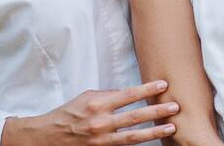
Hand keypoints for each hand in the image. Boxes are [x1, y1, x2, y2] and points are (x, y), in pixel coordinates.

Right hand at [1, 80, 177, 145]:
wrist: (48, 137)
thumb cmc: (69, 113)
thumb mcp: (86, 97)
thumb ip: (108, 95)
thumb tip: (128, 93)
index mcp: (97, 103)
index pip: (128, 95)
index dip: (147, 89)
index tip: (163, 85)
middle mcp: (101, 122)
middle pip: (135, 116)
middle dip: (157, 111)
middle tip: (175, 106)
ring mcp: (102, 139)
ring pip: (134, 136)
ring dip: (154, 131)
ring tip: (171, 127)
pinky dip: (139, 144)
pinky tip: (153, 141)